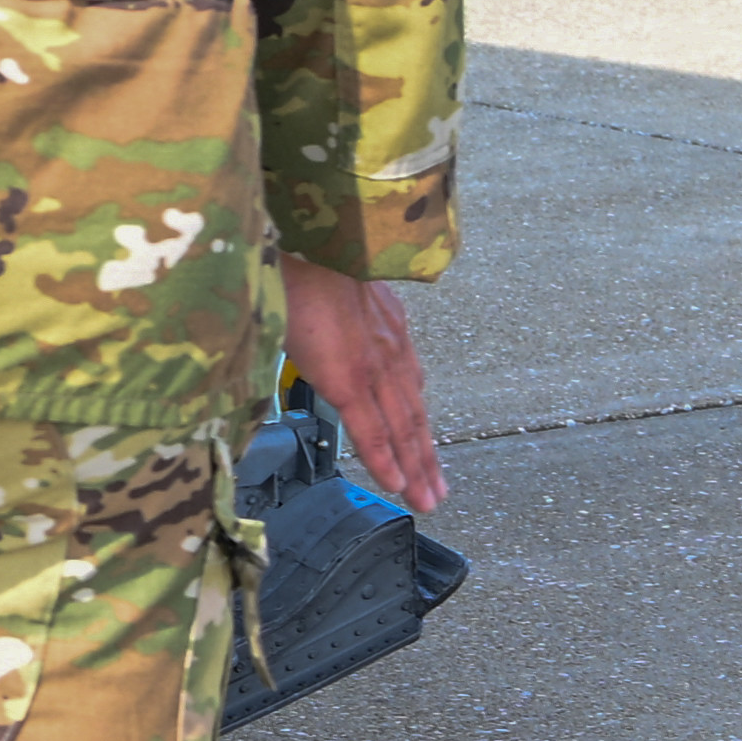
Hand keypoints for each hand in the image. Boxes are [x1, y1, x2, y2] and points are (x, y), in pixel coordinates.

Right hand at [282, 260, 444, 514]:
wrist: (303, 240)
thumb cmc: (303, 251)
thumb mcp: (329, 277)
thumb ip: (334, 302)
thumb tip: (310, 308)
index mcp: (386, 323)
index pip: (407, 381)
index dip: (417, 416)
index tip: (425, 443)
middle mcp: (390, 348)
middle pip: (414, 412)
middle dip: (426, 453)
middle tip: (438, 490)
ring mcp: (373, 366)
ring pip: (403, 427)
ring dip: (416, 467)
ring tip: (426, 500)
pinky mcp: (350, 380)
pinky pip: (372, 431)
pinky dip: (387, 461)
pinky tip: (398, 487)